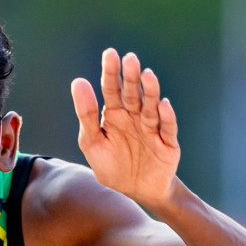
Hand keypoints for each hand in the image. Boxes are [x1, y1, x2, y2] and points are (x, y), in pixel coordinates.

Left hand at [71, 49, 180, 207]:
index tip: (110, 54)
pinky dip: (166, 117)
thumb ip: (86, 114)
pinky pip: (167, 129)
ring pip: (151, 106)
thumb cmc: (112, 166)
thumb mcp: (93, 142)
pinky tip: (163, 105)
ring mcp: (152, 128)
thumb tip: (78, 81)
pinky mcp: (167, 143)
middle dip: (131, 77)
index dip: (111, 72)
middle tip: (130, 59)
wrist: (135, 192)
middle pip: (133, 94)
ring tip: (147, 75)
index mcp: (115, 114)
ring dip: (150, 91)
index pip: (111, 89)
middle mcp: (135, 117)